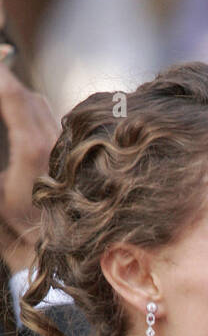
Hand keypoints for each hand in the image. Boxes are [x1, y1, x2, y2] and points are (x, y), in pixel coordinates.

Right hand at [0, 58, 58, 273]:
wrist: (63, 258)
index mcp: (34, 150)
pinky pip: (53, 127)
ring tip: (4, 88)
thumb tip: (10, 146)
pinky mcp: (73, 161)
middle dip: (9, 83)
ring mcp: (68, 153)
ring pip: (44, 111)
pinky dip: (35, 115)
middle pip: (31, 99)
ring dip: (23, 98)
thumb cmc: (22, 232)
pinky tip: (24, 116)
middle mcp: (57, 146)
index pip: (15, 98)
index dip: (0, 77)